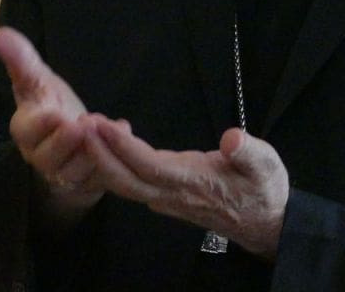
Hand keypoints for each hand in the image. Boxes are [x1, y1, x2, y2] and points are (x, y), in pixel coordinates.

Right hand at [0, 26, 106, 217]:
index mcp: (27, 130)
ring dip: (92, 152)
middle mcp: (42, 155)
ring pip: (75, 171)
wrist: (69, 141)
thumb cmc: (49, 106)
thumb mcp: (38, 81)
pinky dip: (114, 155)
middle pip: (48, 157)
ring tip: (108, 129)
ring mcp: (65, 171)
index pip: (27, 131)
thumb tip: (1, 33)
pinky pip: (101, 174)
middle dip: (65, 143)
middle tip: (82, 124)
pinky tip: (125, 129)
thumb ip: (22, 60)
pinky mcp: (88, 180)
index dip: (40, 126)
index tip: (55, 114)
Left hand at [85, 117, 289, 259]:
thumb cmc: (263, 190)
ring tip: (85, 129)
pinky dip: (113, 166)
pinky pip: (131, 184)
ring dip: (101, 159)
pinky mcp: (166, 198)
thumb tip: (232, 138)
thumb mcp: (266, 166)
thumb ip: (249, 152)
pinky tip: (106, 146)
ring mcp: (167, 200)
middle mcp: (173, 194)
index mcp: (193, 182)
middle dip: (98, 152)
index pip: (150, 165)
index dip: (123, 146)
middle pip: (125, 179)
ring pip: (124, 184)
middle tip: (78, 122)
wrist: (264, 223)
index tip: (101, 123)